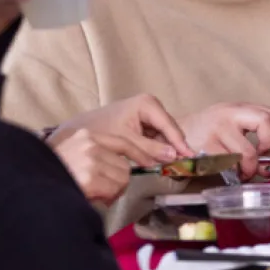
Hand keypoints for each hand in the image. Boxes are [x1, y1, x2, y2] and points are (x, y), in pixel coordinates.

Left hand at [49, 94, 193, 163]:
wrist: (79, 130)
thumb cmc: (101, 131)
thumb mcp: (126, 141)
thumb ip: (150, 149)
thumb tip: (173, 156)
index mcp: (147, 104)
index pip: (169, 125)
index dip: (179, 142)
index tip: (189, 156)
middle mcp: (151, 105)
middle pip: (168, 129)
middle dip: (173, 146)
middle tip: (180, 164)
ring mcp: (147, 113)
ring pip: (163, 134)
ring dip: (165, 149)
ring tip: (169, 164)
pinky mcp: (143, 122)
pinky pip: (155, 136)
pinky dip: (156, 148)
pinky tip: (157, 160)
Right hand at [51, 128, 159, 204]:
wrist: (32, 189)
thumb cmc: (53, 175)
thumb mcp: (74, 155)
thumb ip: (95, 155)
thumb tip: (124, 166)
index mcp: (85, 135)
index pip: (122, 142)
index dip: (138, 153)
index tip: (150, 161)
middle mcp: (89, 143)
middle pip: (124, 164)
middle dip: (118, 180)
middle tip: (102, 190)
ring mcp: (90, 159)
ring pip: (123, 177)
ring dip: (113, 190)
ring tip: (94, 193)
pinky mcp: (90, 177)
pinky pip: (115, 189)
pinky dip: (107, 197)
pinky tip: (92, 196)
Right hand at [178, 103, 269, 177]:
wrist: (174, 134)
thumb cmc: (207, 133)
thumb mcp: (232, 128)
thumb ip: (252, 142)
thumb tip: (268, 169)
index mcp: (240, 108)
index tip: (268, 149)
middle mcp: (230, 113)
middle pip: (266, 121)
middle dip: (269, 145)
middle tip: (259, 158)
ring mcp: (218, 129)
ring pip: (247, 152)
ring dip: (249, 169)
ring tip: (243, 172)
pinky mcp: (206, 146)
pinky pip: (229, 164)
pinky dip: (234, 173)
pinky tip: (229, 172)